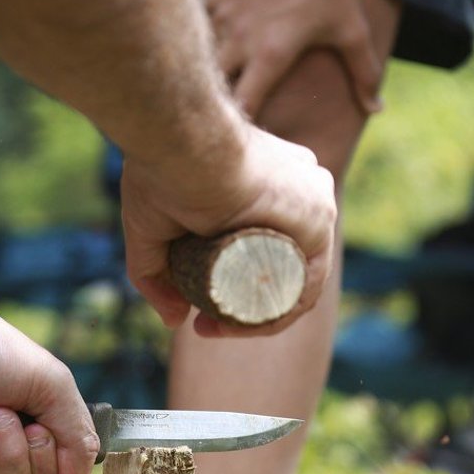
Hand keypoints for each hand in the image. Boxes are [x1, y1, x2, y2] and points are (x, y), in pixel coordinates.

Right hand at [121, 120, 336, 336]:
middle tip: (205, 326)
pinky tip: (238, 326)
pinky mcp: (321, 220)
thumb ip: (157, 274)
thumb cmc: (163, 171)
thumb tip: (176, 321)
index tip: (199, 314)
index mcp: (272, 185)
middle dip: (243, 310)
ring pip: (291, 283)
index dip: (233, 293)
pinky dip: (275, 315)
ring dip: (255, 319)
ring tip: (214, 328)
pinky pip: (304, 287)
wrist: (185, 145)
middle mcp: (299, 194)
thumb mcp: (152, 231)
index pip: (268, 253)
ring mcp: (314, 204)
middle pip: (281, 271)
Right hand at [207, 0, 383, 117]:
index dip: (243, 131)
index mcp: (271, 55)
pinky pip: (202, 30)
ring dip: (211, 77)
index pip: (243, 108)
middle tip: (224, 126)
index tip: (248, 144)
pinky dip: (208, 43)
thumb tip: (376, 108)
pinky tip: (220, 47)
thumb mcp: (352, 29)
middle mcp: (239, 40)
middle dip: (217, 110)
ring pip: (203, 61)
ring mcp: (221, 17)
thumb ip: (364, 73)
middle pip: (213, 91)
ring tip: (216, 92)